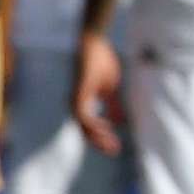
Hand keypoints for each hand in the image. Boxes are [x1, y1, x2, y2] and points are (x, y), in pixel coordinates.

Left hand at [70, 30, 126, 152]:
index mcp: (82, 101)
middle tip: (114, 151)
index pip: (89, 125)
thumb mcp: (109, 88)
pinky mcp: (78, 93)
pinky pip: (84, 116)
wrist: (93, 43)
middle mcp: (76, 102)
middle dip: (100, 142)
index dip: (101, 136)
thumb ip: (112, 104)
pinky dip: (94, 125)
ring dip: (98, 136)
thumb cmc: (100, 61)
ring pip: (83, 126)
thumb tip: (118, 120)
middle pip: (85, 130)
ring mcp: (75, 98)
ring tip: (112, 144)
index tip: (115, 145)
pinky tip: (107, 128)